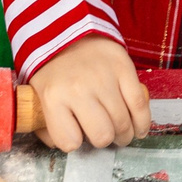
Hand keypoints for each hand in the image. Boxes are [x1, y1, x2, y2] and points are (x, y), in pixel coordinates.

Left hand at [26, 35, 150, 150]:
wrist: (68, 34)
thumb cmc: (54, 72)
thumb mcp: (40, 98)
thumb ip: (48, 127)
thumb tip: (70, 147)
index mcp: (53, 98)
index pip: (69, 141)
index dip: (75, 142)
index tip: (77, 135)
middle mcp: (78, 89)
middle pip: (102, 136)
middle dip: (104, 141)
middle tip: (104, 135)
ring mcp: (103, 79)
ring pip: (122, 124)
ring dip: (124, 134)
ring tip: (120, 132)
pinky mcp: (124, 69)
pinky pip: (139, 105)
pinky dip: (142, 122)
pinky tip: (138, 128)